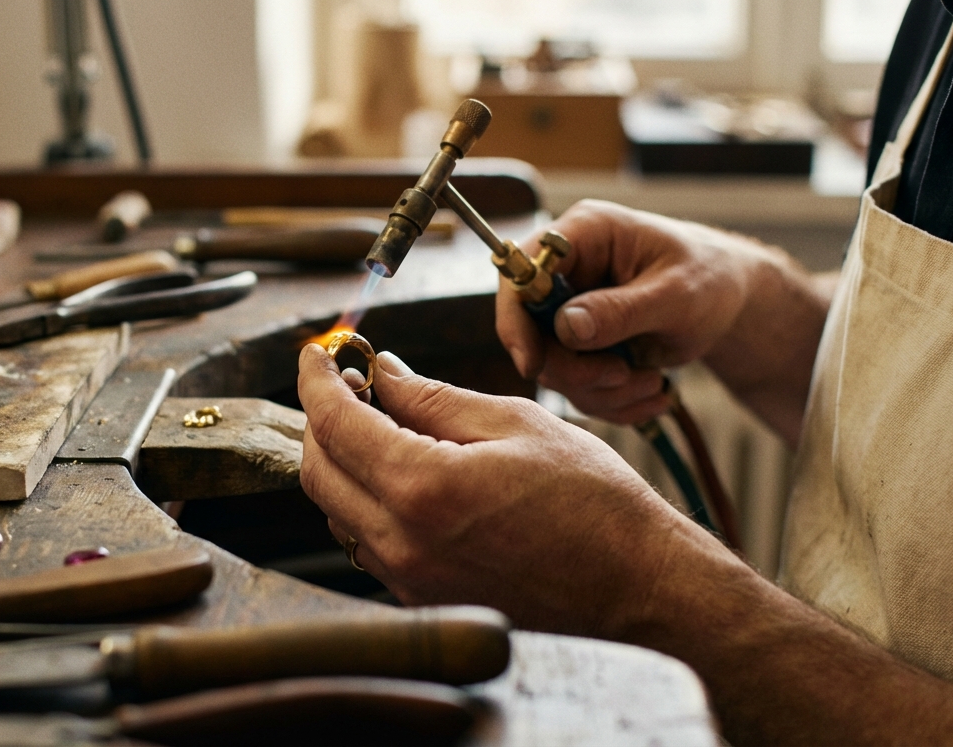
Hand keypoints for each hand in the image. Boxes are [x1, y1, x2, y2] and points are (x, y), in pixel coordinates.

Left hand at [297, 342, 717, 635]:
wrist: (637, 591)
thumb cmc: (594, 504)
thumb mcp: (516, 424)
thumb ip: (433, 398)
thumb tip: (381, 372)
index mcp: (422, 488)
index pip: (334, 423)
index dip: (315, 379)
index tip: (315, 353)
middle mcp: (401, 543)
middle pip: (318, 471)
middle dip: (321, 418)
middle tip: (346, 382)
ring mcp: (407, 580)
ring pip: (337, 509)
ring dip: (342, 461)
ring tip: (379, 422)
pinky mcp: (420, 600)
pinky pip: (367, 542)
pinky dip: (366, 500)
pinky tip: (404, 473)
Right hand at [496, 200, 769, 423]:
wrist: (730, 300)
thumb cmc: (710, 278)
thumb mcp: (677, 294)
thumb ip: (621, 310)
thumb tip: (566, 327)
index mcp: (584, 233)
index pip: (522, 272)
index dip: (516, 318)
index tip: (533, 364)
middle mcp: (568, 270)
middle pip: (530, 329)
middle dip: (573, 367)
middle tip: (621, 378)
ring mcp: (571, 309)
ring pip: (553, 366)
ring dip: (601, 388)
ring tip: (653, 383)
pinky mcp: (581, 344)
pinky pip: (577, 385)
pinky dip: (613, 400)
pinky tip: (652, 392)